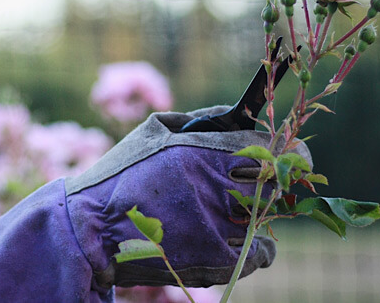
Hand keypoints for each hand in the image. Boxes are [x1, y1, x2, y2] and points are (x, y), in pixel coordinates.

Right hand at [65, 109, 310, 287]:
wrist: (91, 231)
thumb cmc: (121, 174)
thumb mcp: (154, 130)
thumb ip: (202, 119)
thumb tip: (241, 115)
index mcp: (203, 153)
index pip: (271, 147)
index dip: (286, 147)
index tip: (287, 150)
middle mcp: (218, 190)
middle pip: (277, 181)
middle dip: (273, 178)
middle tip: (255, 180)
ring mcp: (222, 229)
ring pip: (268, 217)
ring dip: (255, 211)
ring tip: (226, 209)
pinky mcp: (220, 263)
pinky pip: (261, 252)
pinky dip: (252, 244)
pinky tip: (229, 234)